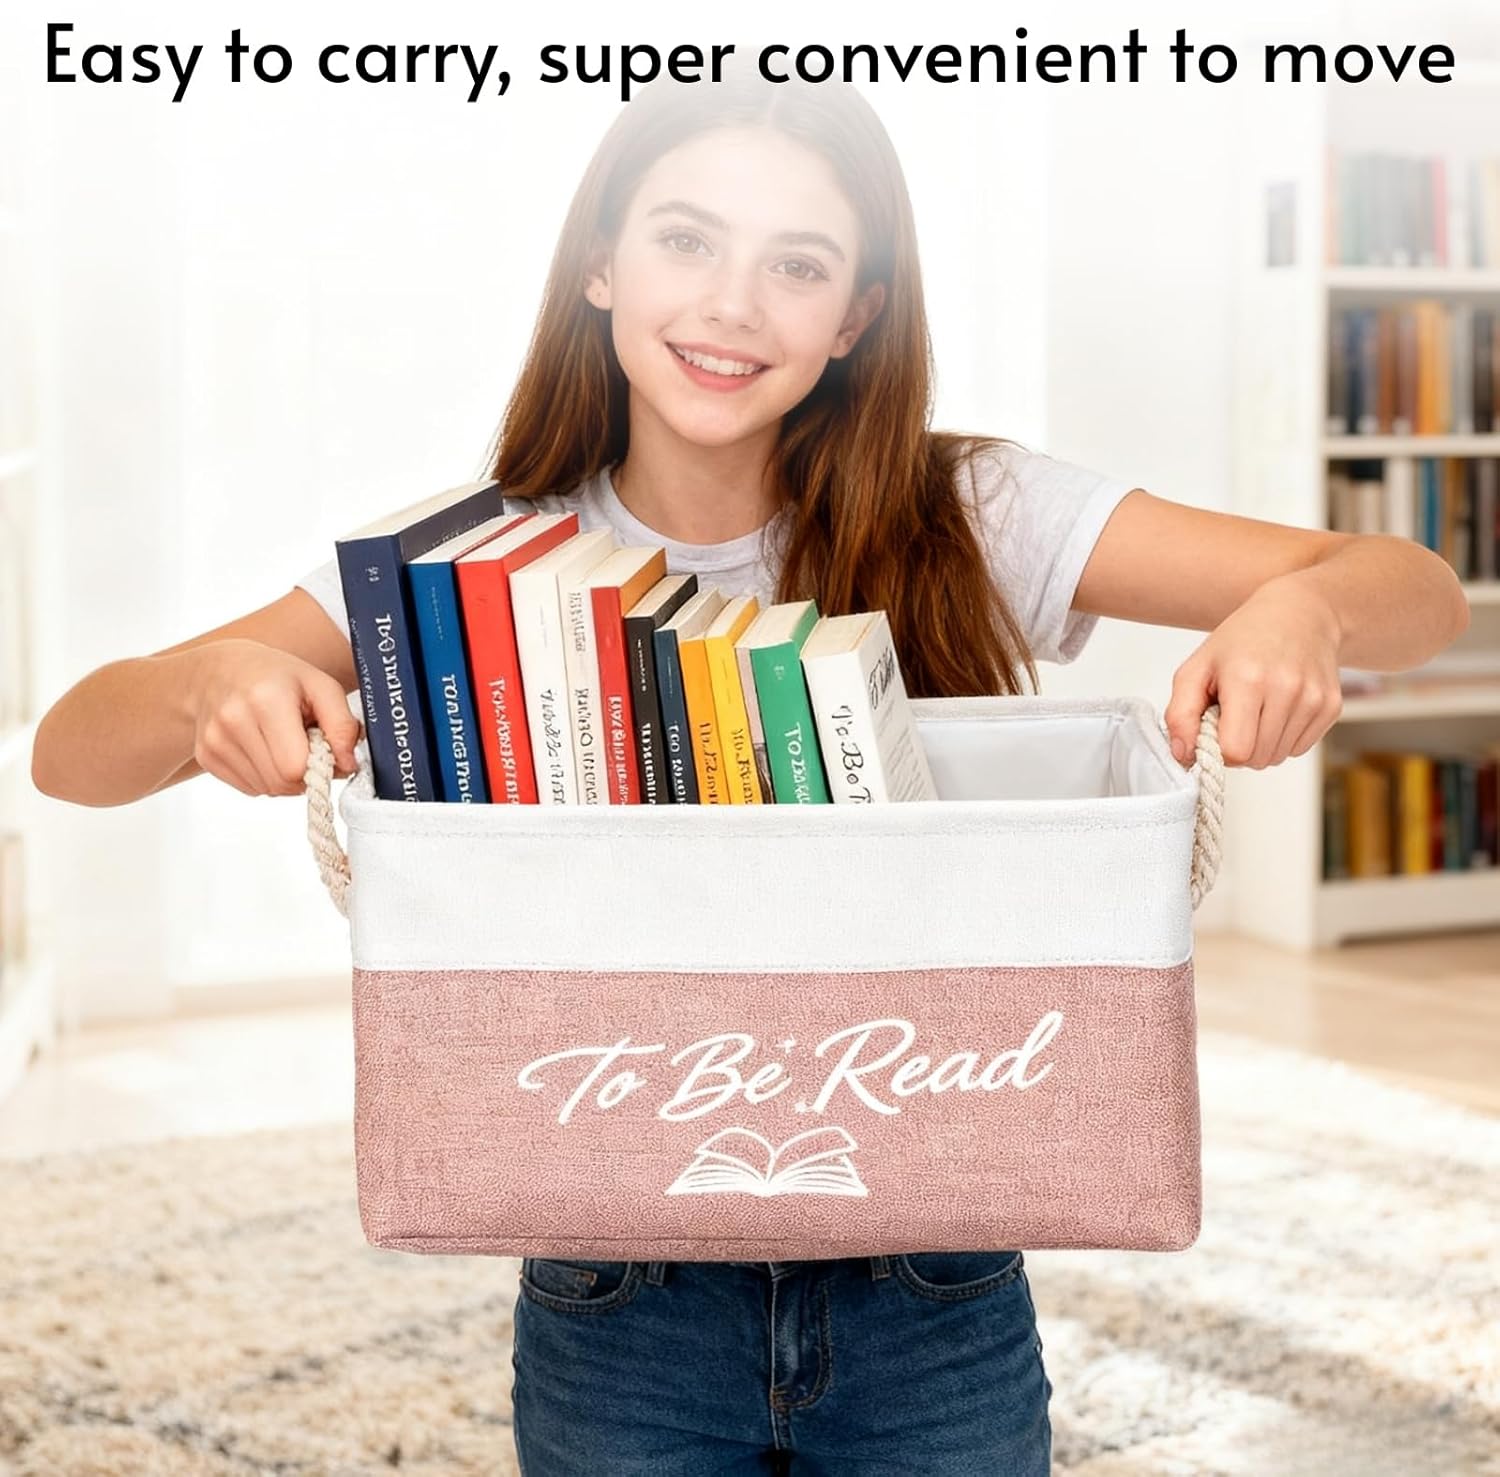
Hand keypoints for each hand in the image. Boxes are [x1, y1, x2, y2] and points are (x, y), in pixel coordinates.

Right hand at [188, 639, 362, 795]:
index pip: (295, 767)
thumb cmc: (277, 676)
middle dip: (303, 774)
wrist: (219, 670)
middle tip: (305, 747)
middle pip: (281, 784)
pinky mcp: (206, 756)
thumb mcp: (320, 685)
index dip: (318, 766)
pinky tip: (263, 749)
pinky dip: (265, 777)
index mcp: (266, 700)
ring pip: (267, 790)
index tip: (323, 750)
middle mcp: (233, 721)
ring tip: (282, 743)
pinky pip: (250, 788)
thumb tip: (348, 764)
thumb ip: (342, 725)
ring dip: (284, 777)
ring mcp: (215, 741)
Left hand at [1164, 575, 1343, 768]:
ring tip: (1256, 709)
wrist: (1298, 614)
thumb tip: (1183, 756)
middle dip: (1239, 747)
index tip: (1215, 729)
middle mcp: (1287, 689)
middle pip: (1257, 759)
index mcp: (1248, 679)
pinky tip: (1277, 709)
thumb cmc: (1242, 641)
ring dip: (1261, 744)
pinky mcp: (1332, 707)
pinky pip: (1300, 748)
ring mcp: (1314, 699)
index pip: (1236, 751)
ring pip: (1278, 758)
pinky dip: (1284, 738)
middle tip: (1234, 715)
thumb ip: (1180, 715)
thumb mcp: (1196, 668)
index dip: (1219, 749)